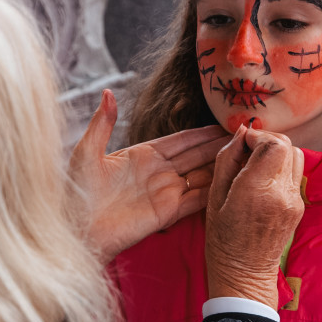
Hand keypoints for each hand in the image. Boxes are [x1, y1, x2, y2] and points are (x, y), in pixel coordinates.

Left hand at [70, 89, 230, 262]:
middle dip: (219, 146)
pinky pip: (195, 200)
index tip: (223, 122)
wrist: (74, 230)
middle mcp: (158, 173)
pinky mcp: (166, 214)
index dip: (201, 132)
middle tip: (246, 135)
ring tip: (246, 155)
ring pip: (201, 176)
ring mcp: (164, 193)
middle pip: (196, 155)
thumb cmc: (74, 192)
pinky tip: (231, 181)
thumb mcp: (86, 152)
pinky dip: (213, 191)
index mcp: (142, 155)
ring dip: (222, 166)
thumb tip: (107, 92)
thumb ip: (102, 123)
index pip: (180, 140)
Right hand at [205, 125, 304, 309]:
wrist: (244, 273)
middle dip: (267, 140)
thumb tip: (241, 132)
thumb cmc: (222, 238)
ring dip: (277, 152)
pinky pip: (295, 174)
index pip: (274, 144)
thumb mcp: (214, 196)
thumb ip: (228, 159)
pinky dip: (281, 167)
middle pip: (287, 145)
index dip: (258, 136)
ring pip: (296, 156)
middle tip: (248, 150)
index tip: (243, 143)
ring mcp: (294, 201)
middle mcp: (281, 193)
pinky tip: (263, 179)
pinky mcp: (299, 206)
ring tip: (257, 164)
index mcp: (257, 190)